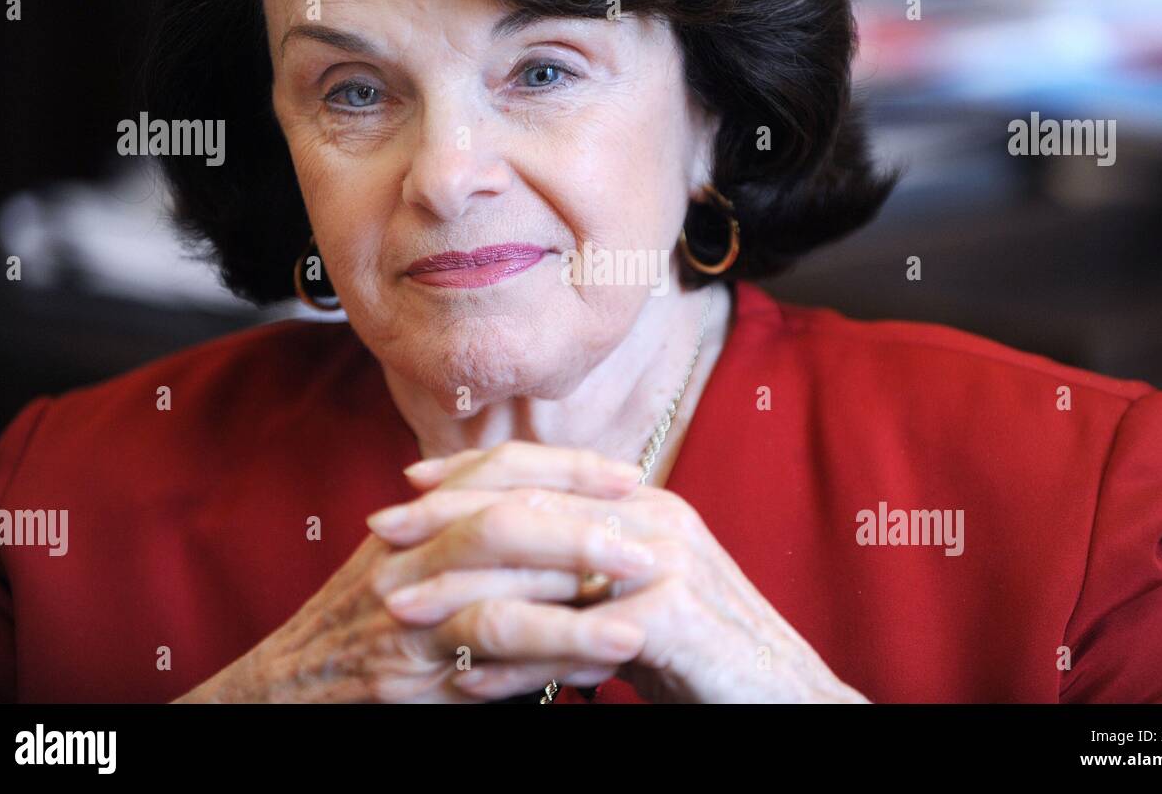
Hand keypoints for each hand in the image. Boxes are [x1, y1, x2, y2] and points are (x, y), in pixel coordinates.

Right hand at [171, 447, 647, 701]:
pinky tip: (597, 664)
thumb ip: (474, 527)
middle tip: (646, 546)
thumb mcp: (414, 557)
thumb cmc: (367, 618)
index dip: (564, 467)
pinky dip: (547, 658)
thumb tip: (564, 505)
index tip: (626, 475)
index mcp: (417, 519)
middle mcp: (406, 557)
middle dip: (580, 530)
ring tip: (638, 614)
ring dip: (573, 606)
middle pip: (500, 522)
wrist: (291, 683)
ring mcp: (405, 616)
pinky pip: (484, 664)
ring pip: (493, 598)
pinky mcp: (407, 676)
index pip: (497, 471)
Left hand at [367, 440, 869, 702]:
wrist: (782, 692)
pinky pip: (572, 636)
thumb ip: (586, 564)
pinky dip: (514, 660)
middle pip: (531, 502)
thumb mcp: (637, 589)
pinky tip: (465, 678)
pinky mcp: (671, 615)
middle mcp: (653, 517)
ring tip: (398, 604)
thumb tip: (518, 558)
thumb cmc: (702, 647)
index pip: (545, 469)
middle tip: (379, 532)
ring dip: (463, 586)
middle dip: (448, 516)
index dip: (474, 471)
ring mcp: (665, 561)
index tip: (408, 483)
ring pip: (543, 563)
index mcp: (641, 502)